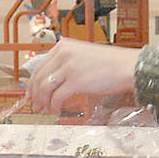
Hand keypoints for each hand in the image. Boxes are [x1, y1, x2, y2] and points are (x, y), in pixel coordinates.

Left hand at [24, 38, 140, 114]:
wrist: (128, 67)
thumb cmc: (110, 64)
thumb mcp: (83, 56)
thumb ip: (66, 63)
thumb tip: (51, 81)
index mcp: (64, 46)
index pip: (39, 65)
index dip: (32, 82)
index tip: (30, 93)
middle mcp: (64, 54)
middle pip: (39, 77)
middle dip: (35, 95)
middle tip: (35, 106)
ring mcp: (69, 67)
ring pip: (45, 88)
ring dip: (43, 102)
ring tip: (45, 110)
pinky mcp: (76, 81)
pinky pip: (57, 97)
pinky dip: (53, 106)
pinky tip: (56, 111)